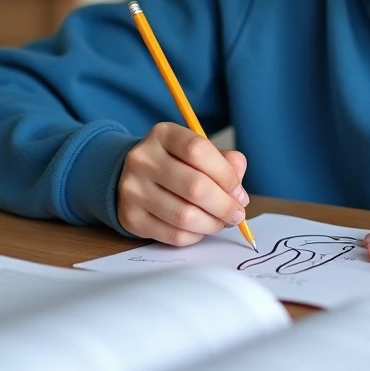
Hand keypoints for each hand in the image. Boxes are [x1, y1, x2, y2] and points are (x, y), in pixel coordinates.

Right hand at [117, 122, 249, 245]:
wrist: (134, 177)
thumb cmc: (177, 164)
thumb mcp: (198, 152)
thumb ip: (225, 163)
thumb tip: (239, 194)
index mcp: (163, 135)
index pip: (198, 150)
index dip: (225, 174)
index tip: (238, 191)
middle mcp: (142, 159)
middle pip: (194, 186)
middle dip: (225, 205)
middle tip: (237, 214)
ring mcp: (132, 189)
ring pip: (184, 216)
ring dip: (213, 224)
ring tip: (222, 222)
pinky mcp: (130, 218)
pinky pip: (173, 235)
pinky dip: (195, 236)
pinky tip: (201, 229)